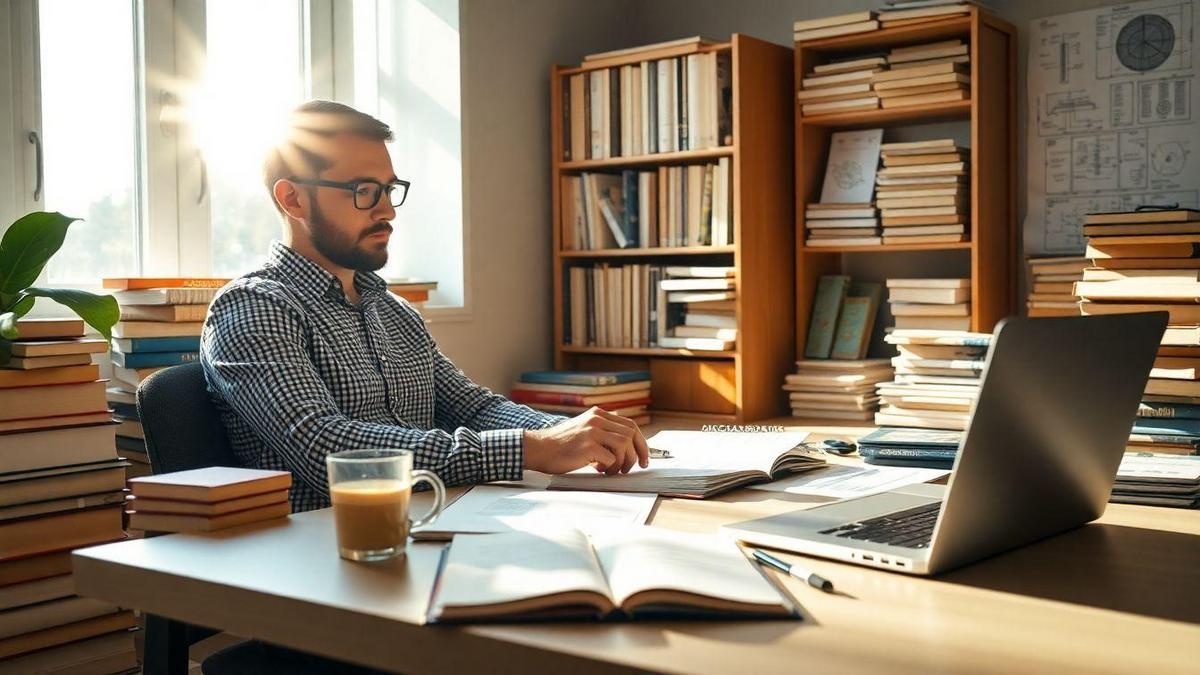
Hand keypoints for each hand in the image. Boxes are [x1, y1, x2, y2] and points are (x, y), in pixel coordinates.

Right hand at [523, 407, 649, 474]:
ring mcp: (593, 431)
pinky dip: (609, 468)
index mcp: (598, 414)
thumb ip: (602, 430)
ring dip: (623, 462)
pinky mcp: (588, 445)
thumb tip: (625, 443)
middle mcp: (597, 419)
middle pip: (631, 434)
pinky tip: (598, 470)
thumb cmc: (560, 445)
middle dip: (638, 453)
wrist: (538, 448)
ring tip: (612, 470)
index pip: (630, 425)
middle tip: (635, 467)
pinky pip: (611, 459)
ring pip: (624, 446)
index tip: (644, 457)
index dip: (641, 443)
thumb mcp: (583, 429)